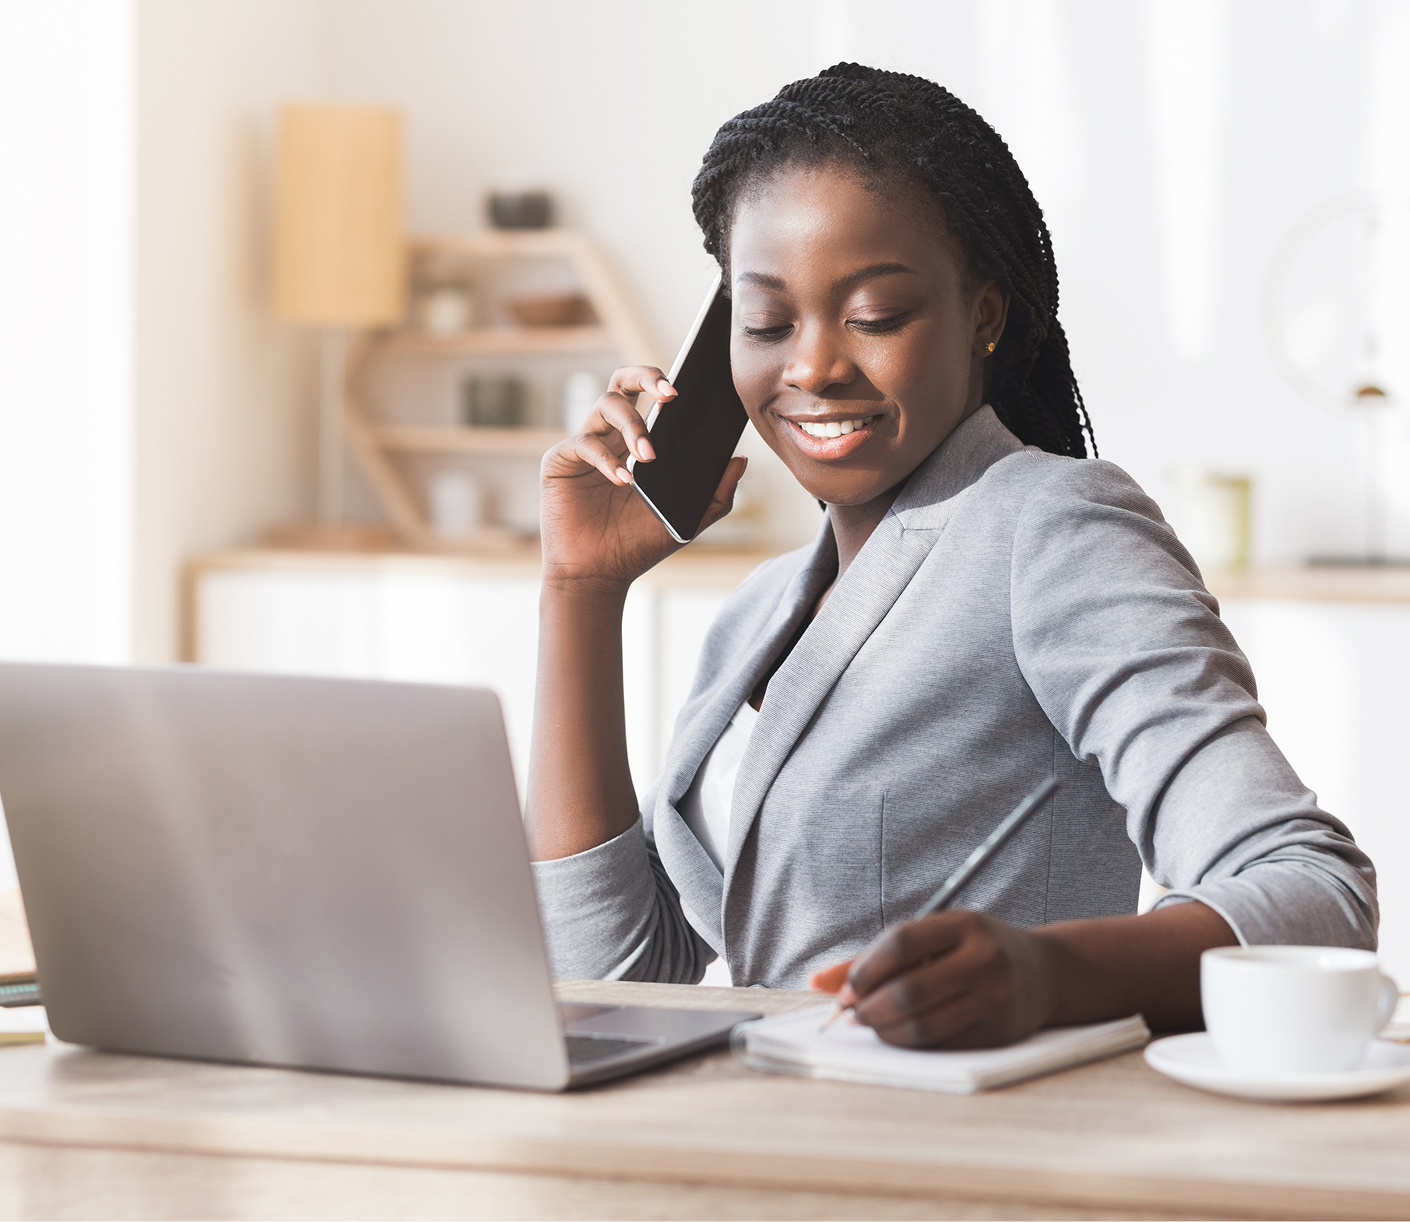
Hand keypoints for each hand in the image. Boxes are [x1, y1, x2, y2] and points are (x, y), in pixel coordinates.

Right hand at [540, 365, 746, 587]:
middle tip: (670, 393)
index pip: (651, 397)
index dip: (667, 384)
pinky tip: (623, 480)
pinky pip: (584, 443)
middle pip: (623, 382)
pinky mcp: (561, 461)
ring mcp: (585, 446)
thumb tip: (741, 459)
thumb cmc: (637, 546)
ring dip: (633, 425)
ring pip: (606, 405)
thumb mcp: (688, 520)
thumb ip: (717, 493)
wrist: (597, 575)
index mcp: (639, 443)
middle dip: (646, 376)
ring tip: (649, 457)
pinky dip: (606, 459)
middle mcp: (611, 437)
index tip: (690, 389)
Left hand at [816, 911, 1056, 1048]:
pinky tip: (900, 1033)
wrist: (1045, 973)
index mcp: (964, 924)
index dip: (865, 968)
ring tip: (872, 1023)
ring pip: (922, 1024)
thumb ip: (876, 955)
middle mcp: (983, 958)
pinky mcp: (998, 1033)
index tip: (848, 987)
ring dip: (885, 1030)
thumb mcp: (935, 936)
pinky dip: (911, 1042)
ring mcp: (995, 997)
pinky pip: (941, 1043)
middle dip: (869, 1007)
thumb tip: (817, 983)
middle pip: (908, 990)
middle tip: (853, 1013)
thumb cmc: (975, 950)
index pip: (901, 943)